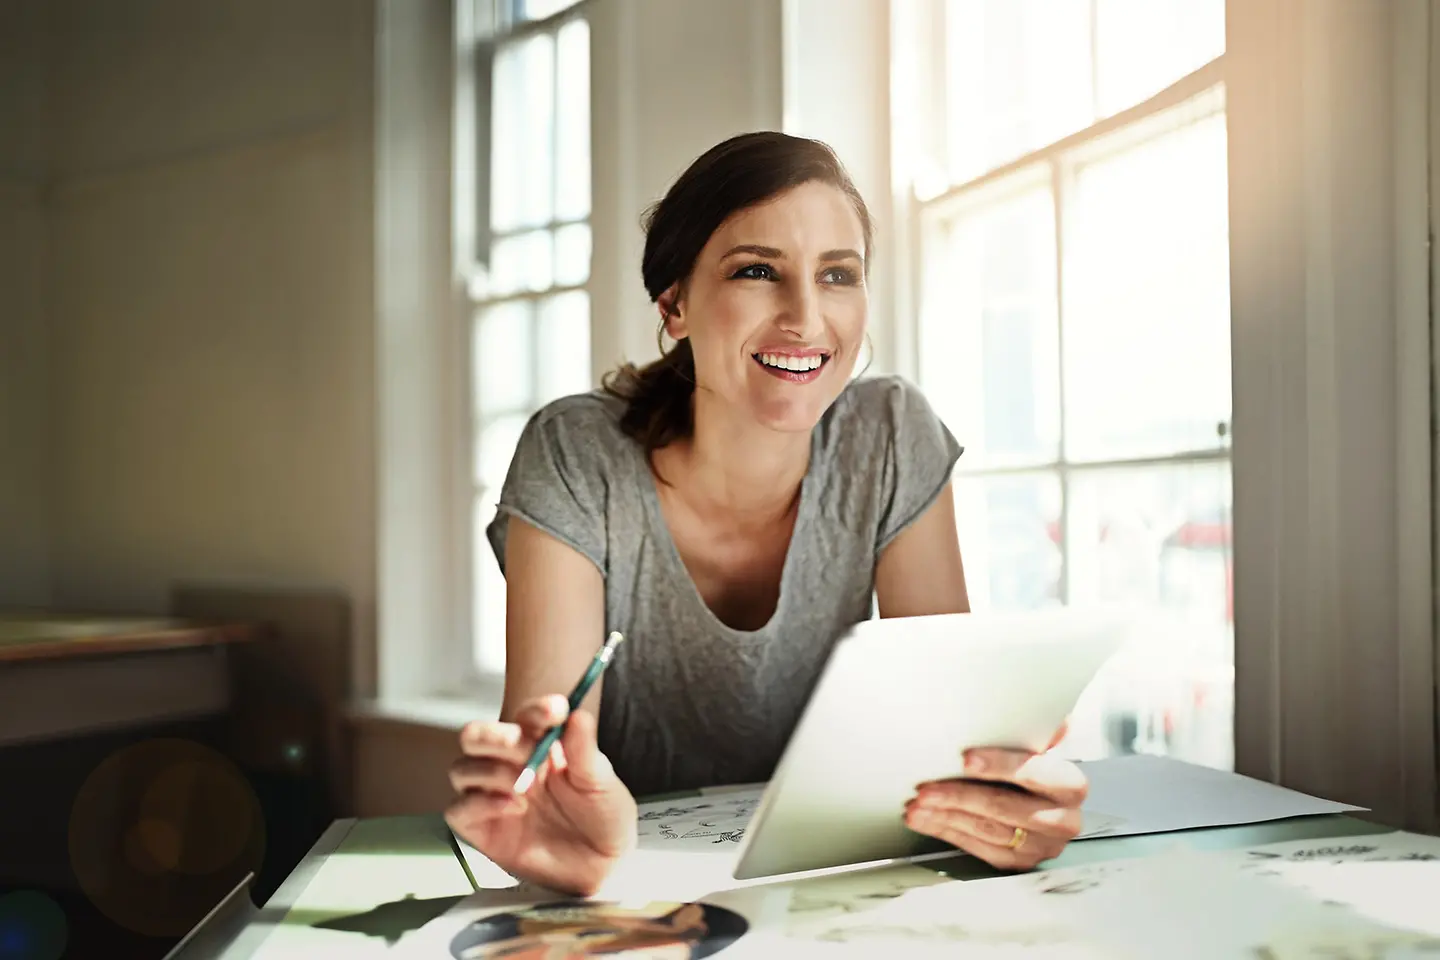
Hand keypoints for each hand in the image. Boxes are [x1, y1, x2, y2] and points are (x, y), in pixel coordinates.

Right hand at [445, 695, 637, 895]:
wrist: (602, 867)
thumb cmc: (603, 818)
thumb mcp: (601, 783)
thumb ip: (585, 751)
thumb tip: (579, 714)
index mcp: (540, 746)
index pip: (525, 718)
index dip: (535, 710)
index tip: (556, 710)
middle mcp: (510, 766)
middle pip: (475, 736)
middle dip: (494, 735)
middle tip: (522, 747)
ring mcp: (493, 796)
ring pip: (462, 769)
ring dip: (489, 772)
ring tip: (524, 788)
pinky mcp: (482, 829)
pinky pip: (457, 811)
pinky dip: (478, 805)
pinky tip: (511, 807)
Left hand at [903, 726, 1085, 871]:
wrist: (1045, 799)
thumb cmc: (1034, 764)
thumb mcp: (1038, 741)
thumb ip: (1033, 726)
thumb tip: (1019, 700)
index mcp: (1070, 785)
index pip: (1036, 774)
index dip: (1000, 765)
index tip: (966, 758)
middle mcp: (1063, 820)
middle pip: (1005, 807)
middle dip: (959, 796)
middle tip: (926, 788)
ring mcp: (1042, 846)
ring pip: (988, 831)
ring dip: (946, 817)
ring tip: (917, 805)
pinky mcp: (1021, 862)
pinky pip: (980, 849)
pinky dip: (949, 832)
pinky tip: (928, 820)